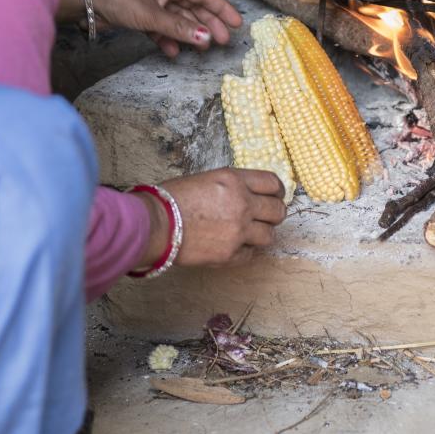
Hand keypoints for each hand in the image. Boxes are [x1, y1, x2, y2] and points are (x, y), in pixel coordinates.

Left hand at [80, 0, 242, 56]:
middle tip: (223, 41)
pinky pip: (161, 28)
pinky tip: (172, 52)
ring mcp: (153, 3)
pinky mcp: (141, 16)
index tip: (236, 23)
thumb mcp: (153, 15)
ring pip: (178, 19)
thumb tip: (206, 38)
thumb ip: (180, 28)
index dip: (221, 8)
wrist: (87, 2)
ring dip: (189, 34)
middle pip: (194, 7)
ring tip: (201, 50)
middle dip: (208, 24)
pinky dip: (167, 39)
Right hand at [130, 169, 287, 272]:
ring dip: (261, 233)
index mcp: (235, 180)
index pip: (273, 183)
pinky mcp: (231, 253)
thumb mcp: (206, 179)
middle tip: (265, 217)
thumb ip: (231, 186)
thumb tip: (246, 194)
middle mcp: (242, 204)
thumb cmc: (172, 198)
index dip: (277, 191)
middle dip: (274, 213)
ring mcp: (239, 230)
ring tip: (248, 233)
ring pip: (269, 235)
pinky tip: (233, 246)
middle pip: (278, 211)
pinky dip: (245, 251)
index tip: (274, 196)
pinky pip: (251, 254)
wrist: (156, 224)